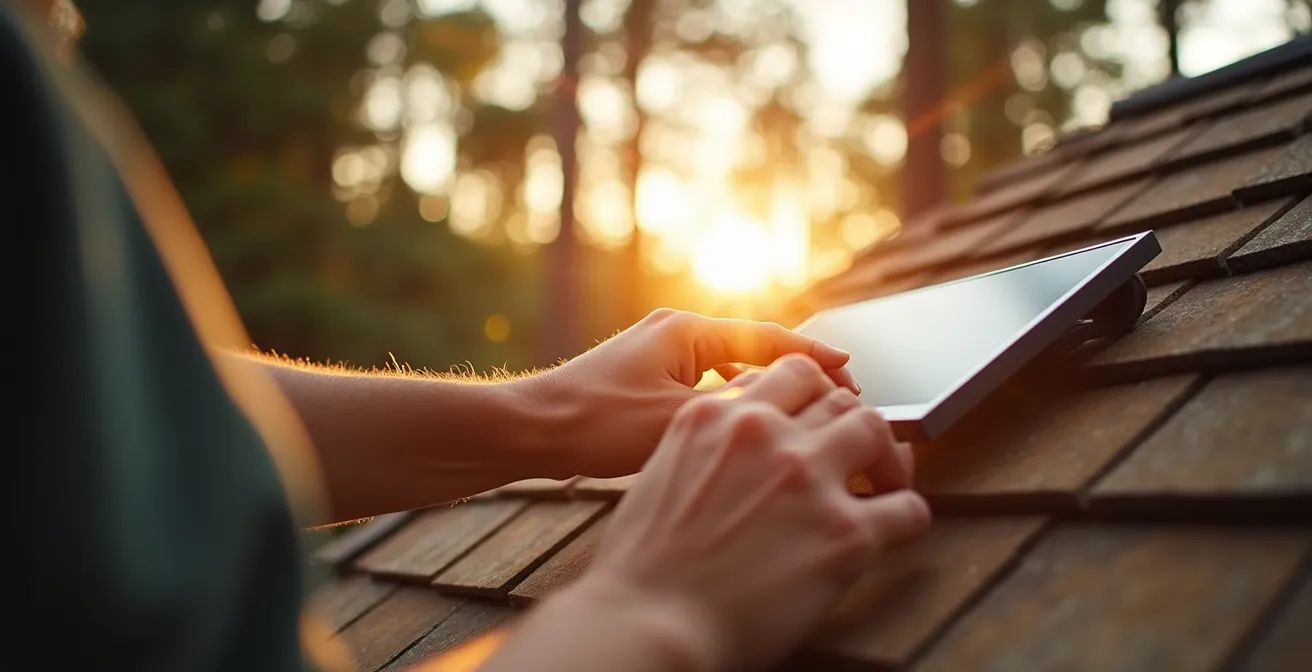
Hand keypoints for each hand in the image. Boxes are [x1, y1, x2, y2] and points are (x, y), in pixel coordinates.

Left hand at [516, 308, 857, 479]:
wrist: (531, 431)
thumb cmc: (596, 425)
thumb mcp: (681, 419)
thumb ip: (738, 407)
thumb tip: (790, 400)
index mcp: (686, 331)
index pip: (767, 337)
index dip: (813, 356)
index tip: (849, 371)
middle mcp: (674, 332)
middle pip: (752, 346)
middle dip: (795, 370)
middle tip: (836, 394)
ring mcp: (657, 353)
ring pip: (729, 366)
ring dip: (765, 387)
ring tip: (801, 412)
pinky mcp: (645, 379)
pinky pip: (706, 382)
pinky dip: (735, 399)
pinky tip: (747, 428)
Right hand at [567, 355, 928, 670]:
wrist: (647, 626)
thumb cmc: (641, 569)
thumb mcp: (660, 473)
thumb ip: (705, 448)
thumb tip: (735, 453)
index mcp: (715, 416)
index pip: (788, 373)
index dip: (814, 395)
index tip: (820, 418)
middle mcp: (765, 433)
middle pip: (837, 397)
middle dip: (851, 421)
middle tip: (858, 451)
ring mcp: (809, 477)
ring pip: (877, 430)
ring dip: (887, 456)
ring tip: (886, 483)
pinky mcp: (845, 533)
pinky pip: (909, 508)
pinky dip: (908, 515)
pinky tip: (895, 529)